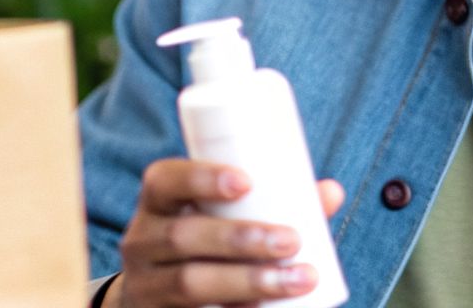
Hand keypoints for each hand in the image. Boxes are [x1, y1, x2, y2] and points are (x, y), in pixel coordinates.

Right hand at [111, 158, 345, 306]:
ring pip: (190, 283)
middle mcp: (141, 241)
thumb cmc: (203, 242)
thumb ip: (270, 203)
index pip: (164, 180)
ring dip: (249, 281)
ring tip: (298, 278)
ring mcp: (145, 284)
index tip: (246, 182)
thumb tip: (331, 191)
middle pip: (183, 236)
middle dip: (241, 238)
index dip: (201, 177)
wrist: (154, 295)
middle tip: (291, 240)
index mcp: (156, 203)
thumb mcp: (217, 216)